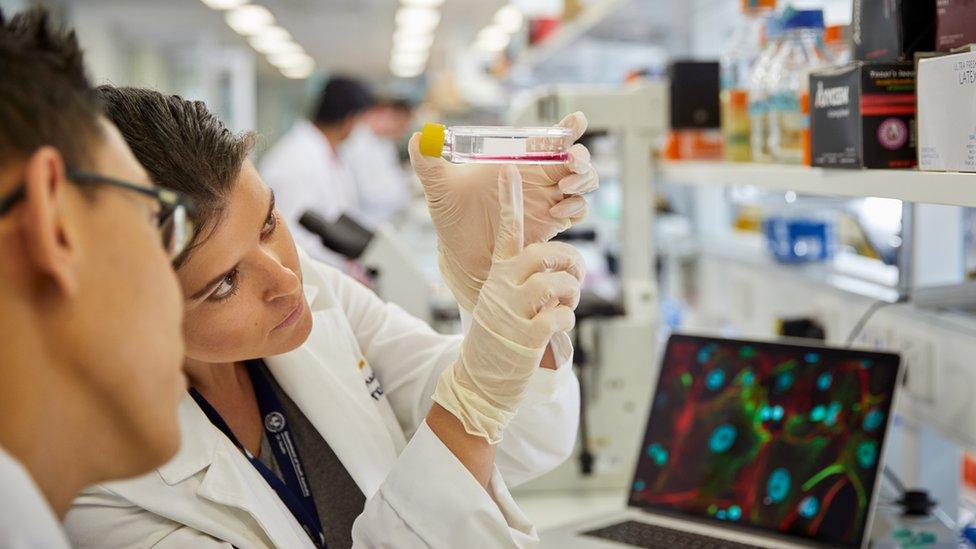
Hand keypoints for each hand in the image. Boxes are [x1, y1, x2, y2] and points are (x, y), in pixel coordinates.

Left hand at [409, 112, 597, 310]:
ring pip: (583, 183)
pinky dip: (573, 207)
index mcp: (518, 160)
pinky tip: (556, 211)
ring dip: (583, 180)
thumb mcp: (439, 189)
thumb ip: (429, 163)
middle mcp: (538, 178)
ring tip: (565, 187)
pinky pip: (576, 211)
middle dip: (581, 157)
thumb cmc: (452, 218)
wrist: (460, 256)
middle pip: (576, 159)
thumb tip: (419, 137)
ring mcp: (548, 200)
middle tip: (571, 161)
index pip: (549, 138)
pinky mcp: (552, 225)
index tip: (576, 120)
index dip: (568, 126)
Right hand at [432, 165, 584, 443]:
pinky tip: (557, 330)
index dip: (508, 200)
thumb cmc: (494, 341)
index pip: (505, 231)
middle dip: (568, 261)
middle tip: (575, 274)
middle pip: (543, 254)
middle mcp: (503, 289)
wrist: (479, 383)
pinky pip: (561, 316)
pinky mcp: (527, 336)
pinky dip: (566, 321)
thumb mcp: (497, 303)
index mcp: (496, 277)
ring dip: (571, 295)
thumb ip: (517, 280)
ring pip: (557, 284)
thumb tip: (547, 265)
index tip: (508, 168)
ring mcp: (514, 312)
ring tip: (565, 307)